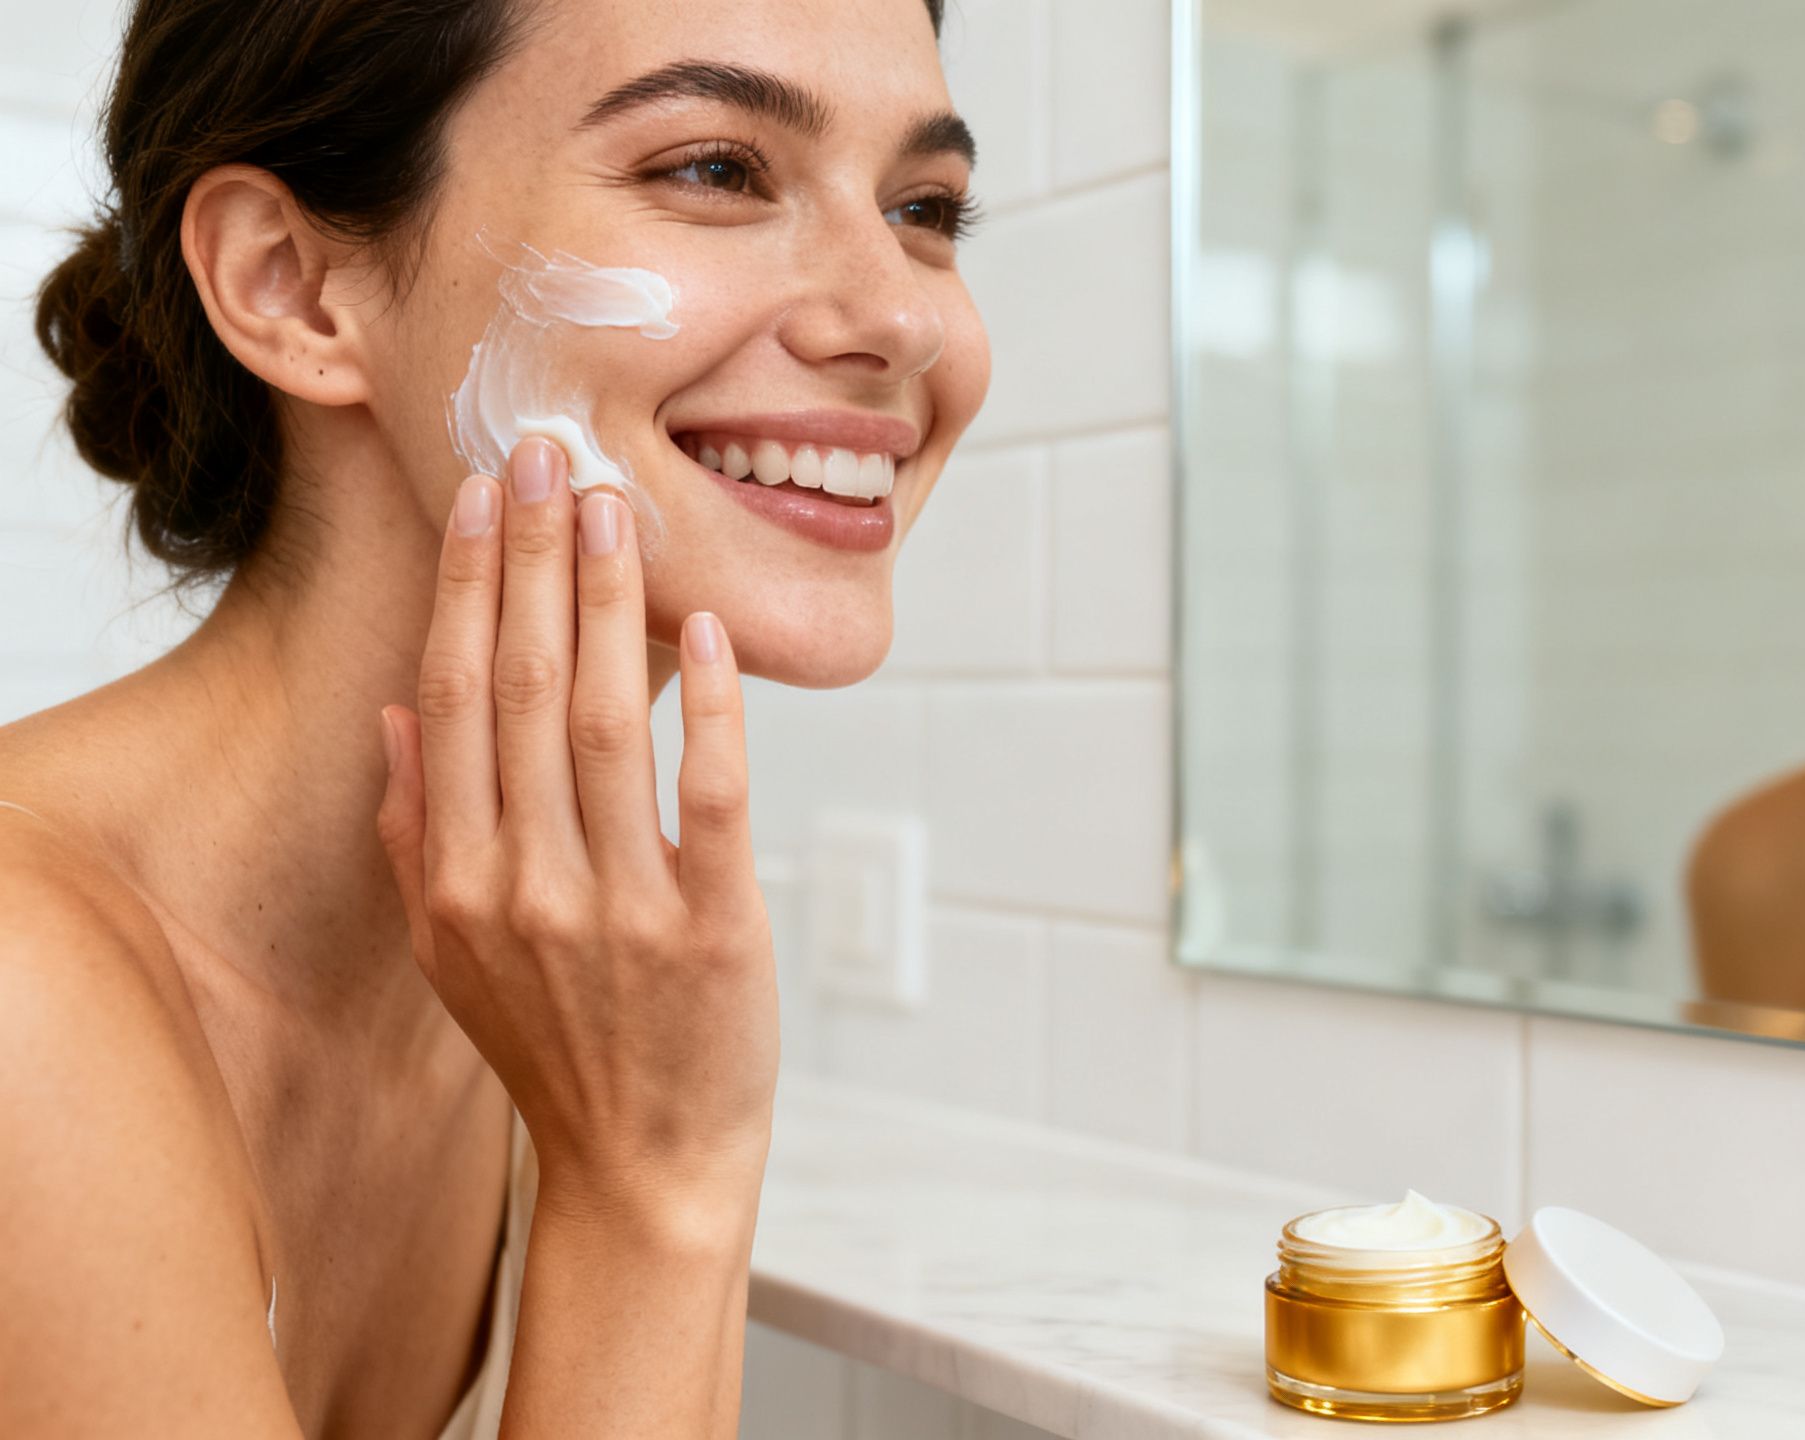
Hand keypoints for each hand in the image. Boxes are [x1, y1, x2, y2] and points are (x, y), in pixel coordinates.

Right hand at [375, 437, 777, 1229]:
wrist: (645, 1165)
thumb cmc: (556, 1047)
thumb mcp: (450, 953)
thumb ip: (418, 835)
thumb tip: (403, 713)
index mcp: (454, 881)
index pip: (455, 698)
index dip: (469, 586)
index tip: (485, 494)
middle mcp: (522, 886)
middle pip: (522, 688)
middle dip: (535, 560)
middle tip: (553, 456)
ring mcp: (618, 909)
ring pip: (605, 723)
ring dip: (610, 606)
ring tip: (621, 513)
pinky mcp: (713, 930)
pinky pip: (710, 796)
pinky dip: (711, 708)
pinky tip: (708, 631)